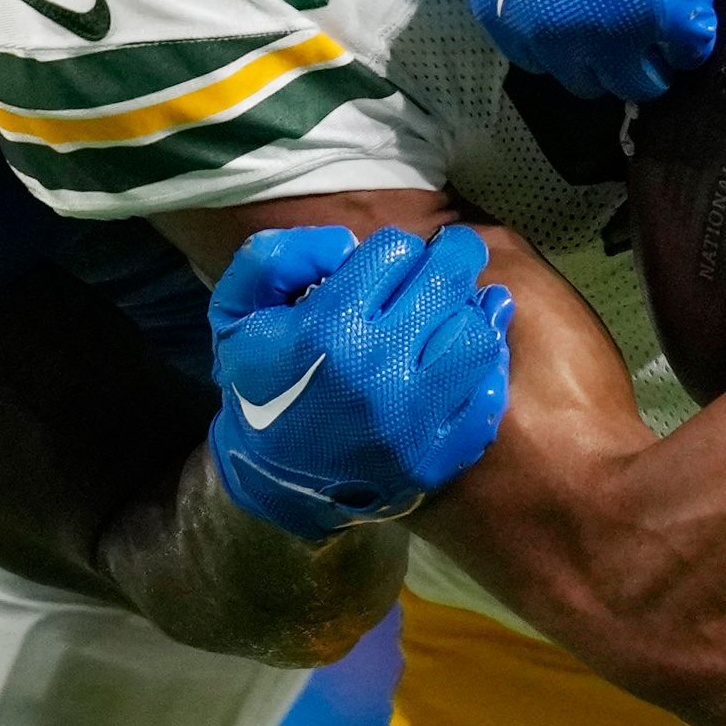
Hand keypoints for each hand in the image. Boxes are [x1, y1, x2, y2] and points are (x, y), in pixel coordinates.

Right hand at [204, 224, 513, 541]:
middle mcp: (379, 371)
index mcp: (328, 329)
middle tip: (455, 255)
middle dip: (454, 258)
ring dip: (474, 312)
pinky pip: (487, 396)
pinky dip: (488, 368)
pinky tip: (471, 356)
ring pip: (478, 336)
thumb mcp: (236, 312)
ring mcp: (414, 419)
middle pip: (447, 283)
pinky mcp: (438, 456)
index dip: (394, 249)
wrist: (270, 482)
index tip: (391, 262)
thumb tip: (347, 243)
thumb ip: (277, 258)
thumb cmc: (257, 386)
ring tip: (462, 306)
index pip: (394, 252)